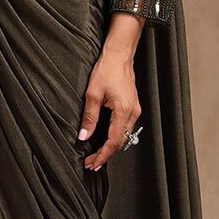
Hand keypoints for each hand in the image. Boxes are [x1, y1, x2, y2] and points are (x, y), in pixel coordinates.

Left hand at [77, 46, 141, 173]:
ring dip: (111, 147)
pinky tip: (105, 139)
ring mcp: (135, 110)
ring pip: (124, 136)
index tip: (93, 163)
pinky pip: (126, 128)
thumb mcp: (92, 94)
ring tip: (96, 154)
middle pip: (120, 142)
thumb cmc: (107, 69)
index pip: (113, 141)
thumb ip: (89, 118)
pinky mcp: (133, 107)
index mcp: (123, 111)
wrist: (119, 55)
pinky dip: (116, 137)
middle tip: (91, 162)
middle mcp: (132, 112)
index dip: (102, 155)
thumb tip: (83, 136)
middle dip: (106, 154)